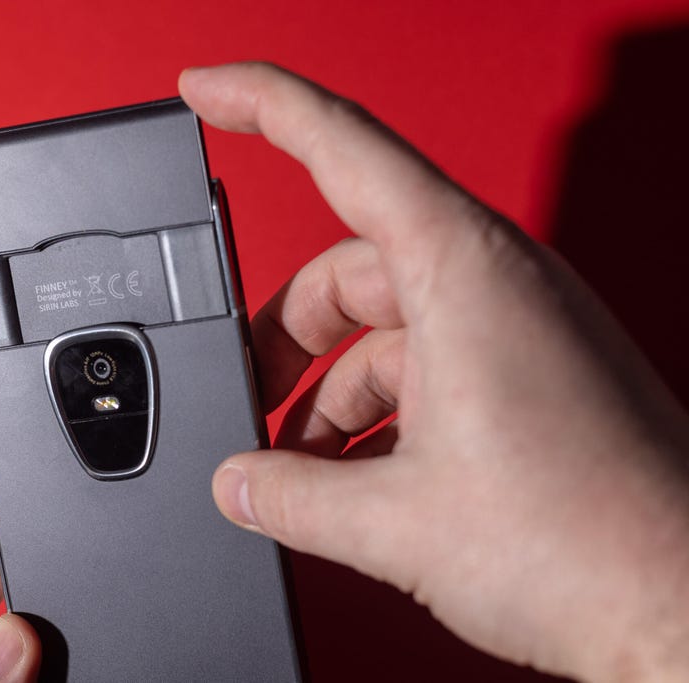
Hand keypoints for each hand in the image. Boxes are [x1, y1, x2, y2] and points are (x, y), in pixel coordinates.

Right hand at [180, 62, 688, 681]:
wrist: (688, 612)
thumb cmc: (589, 546)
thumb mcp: (396, 522)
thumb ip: (290, 496)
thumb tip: (239, 485)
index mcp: (460, 270)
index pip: (342, 145)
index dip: (259, 105)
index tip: (202, 90)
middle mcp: (495, 280)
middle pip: (348, 265)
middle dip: (281, 334)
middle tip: (246, 400)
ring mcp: (517, 324)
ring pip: (384, 324)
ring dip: (328, 389)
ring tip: (300, 466)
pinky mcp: (530, 370)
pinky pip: (426, 362)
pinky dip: (375, 410)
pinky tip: (353, 476)